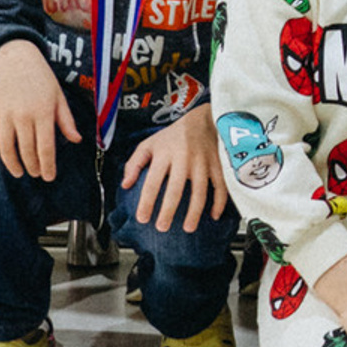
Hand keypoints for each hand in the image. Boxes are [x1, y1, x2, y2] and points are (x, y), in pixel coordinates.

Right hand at [0, 39, 79, 181]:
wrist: (18, 59)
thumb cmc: (42, 79)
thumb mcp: (59, 97)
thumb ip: (67, 120)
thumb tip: (77, 140)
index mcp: (43, 111)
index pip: (46, 147)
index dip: (48, 165)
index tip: (49, 177)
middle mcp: (23, 114)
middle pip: (26, 150)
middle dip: (33, 166)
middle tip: (37, 173)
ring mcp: (4, 113)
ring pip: (5, 147)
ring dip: (12, 164)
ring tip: (19, 172)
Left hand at [121, 105, 223, 233]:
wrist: (203, 118)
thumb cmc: (173, 135)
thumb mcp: (149, 144)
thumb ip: (134, 163)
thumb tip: (125, 185)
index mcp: (164, 154)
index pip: (152, 182)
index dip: (146, 201)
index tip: (142, 218)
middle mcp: (183, 158)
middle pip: (175, 188)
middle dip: (168, 210)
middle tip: (162, 227)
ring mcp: (203, 161)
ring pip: (199, 190)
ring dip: (194, 211)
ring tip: (188, 227)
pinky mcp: (218, 163)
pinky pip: (220, 185)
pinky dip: (219, 202)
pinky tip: (214, 215)